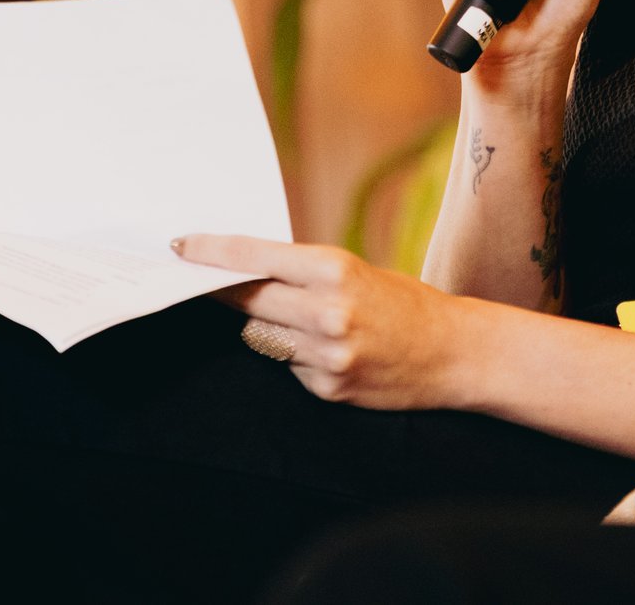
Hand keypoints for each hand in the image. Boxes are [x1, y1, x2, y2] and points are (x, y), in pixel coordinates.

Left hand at [175, 233, 472, 409]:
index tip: (181, 247)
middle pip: (246, 299)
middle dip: (221, 289)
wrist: (454, 352)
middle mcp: (327, 312)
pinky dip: (296, 356)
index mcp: (336, 271)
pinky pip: (288, 366)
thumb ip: (305, 277)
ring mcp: (325, 353)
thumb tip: (246, 275)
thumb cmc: (406, 304)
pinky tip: (330, 352)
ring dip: (268, 326)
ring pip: (262, 336)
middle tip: (197, 280)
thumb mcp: (358, 273)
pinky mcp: (327, 386)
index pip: (255, 258)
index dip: (211, 253)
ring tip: (304, 321)